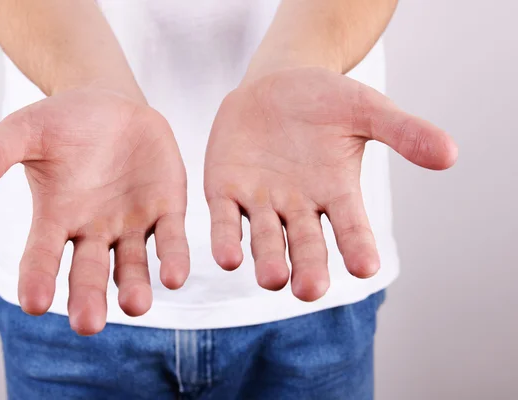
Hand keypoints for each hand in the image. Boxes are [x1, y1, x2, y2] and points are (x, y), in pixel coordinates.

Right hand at [0, 88, 188, 334]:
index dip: (37, 278)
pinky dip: (173, 258)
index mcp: (56, 217)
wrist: (111, 106)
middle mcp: (93, 230)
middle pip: (89, 272)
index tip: (35, 303)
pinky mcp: (166, 210)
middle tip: (89, 324)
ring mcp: (132, 223)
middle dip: (88, 298)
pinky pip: (171, 239)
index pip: (41, 255)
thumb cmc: (63, 123)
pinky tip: (174, 277)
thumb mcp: (27, 130)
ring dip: (134, 287)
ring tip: (136, 305)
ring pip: (132, 265)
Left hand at [204, 67, 456, 300]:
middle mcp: (299, 206)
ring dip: (268, 259)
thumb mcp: (367, 109)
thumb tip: (450, 154)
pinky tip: (228, 258)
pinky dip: (225, 238)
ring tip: (273, 278)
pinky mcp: (225, 191)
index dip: (358, 247)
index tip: (366, 268)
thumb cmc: (326, 101)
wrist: (277, 84)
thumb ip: (403, 132)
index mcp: (336, 193)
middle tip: (310, 290)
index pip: (352, 228)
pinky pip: (224, 219)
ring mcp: (261, 201)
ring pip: (265, 238)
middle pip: (306, 244)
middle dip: (308, 267)